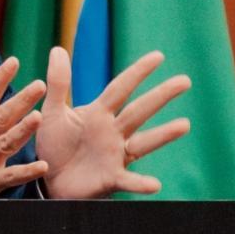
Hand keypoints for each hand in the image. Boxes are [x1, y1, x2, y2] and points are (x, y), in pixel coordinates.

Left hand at [36, 47, 190, 198]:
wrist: (49, 180)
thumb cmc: (54, 144)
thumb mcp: (52, 113)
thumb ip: (58, 84)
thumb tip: (58, 49)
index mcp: (99, 113)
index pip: (121, 88)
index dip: (138, 72)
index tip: (158, 56)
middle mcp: (113, 132)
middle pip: (139, 110)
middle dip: (161, 96)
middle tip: (185, 80)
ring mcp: (115, 155)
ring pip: (143, 142)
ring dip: (163, 135)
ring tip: (185, 125)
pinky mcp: (110, 178)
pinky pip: (129, 181)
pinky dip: (141, 183)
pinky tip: (155, 184)